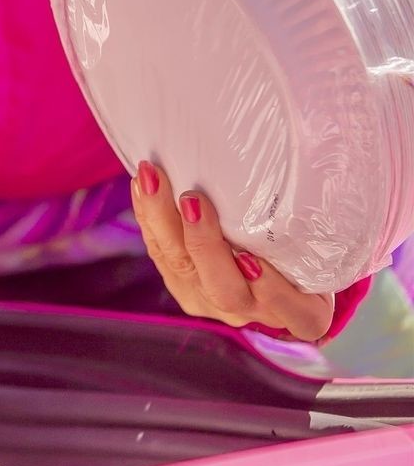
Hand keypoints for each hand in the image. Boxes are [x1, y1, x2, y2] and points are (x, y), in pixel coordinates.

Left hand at [130, 161, 333, 342]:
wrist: (279, 261)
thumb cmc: (309, 242)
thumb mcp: (324, 238)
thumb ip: (314, 219)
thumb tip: (316, 153)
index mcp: (303, 310)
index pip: (295, 312)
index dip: (272, 290)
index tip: (253, 260)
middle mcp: (256, 312)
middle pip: (225, 291)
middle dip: (204, 246)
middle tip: (193, 200)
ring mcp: (215, 304)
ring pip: (183, 271)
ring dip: (163, 222)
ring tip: (152, 179)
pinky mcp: (185, 289)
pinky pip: (162, 258)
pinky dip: (149, 220)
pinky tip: (142, 186)